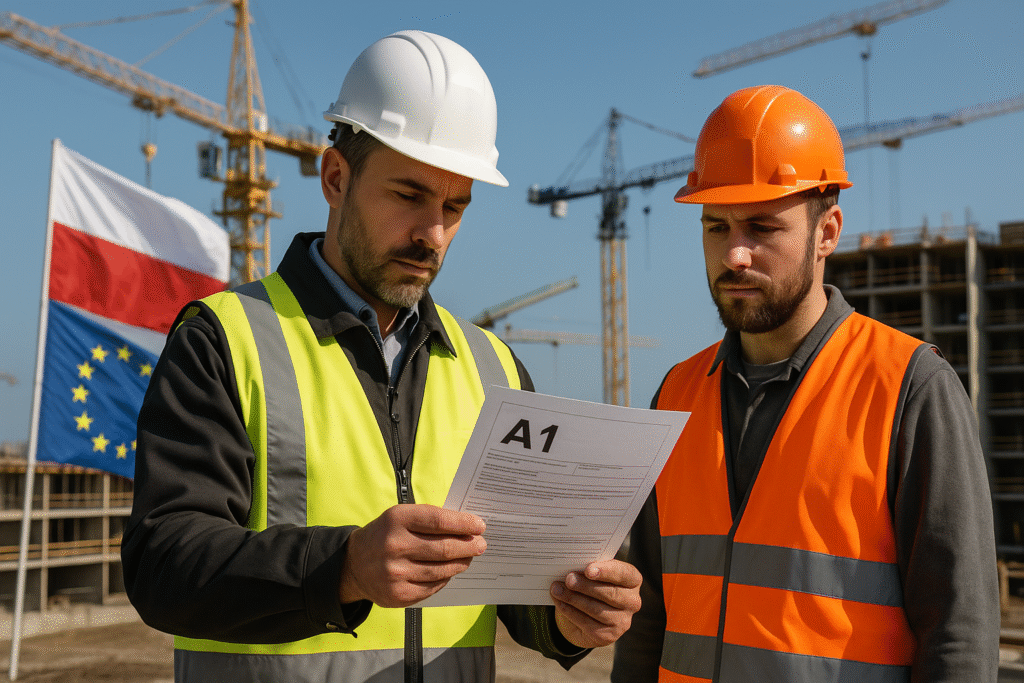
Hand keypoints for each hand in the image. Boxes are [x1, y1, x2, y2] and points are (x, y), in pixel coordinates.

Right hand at [340, 504, 485, 607]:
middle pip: (444, 548)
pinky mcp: (397, 595)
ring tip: (469, 557)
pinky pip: (432, 587)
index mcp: (396, 519)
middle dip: (468, 546)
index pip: (438, 521)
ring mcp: (395, 573)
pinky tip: (450, 571)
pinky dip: (445, 578)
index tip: (480, 525)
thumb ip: (430, 520)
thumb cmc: (386, 535)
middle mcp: (394, 546)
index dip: (463, 523)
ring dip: (461, 563)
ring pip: (441, 570)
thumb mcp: (400, 517)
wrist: (354, 564)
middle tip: (480, 544)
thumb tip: (467, 528)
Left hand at [550, 559, 641, 648]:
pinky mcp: (608, 636)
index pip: (625, 573)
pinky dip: (570, 611)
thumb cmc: (591, 585)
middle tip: (569, 579)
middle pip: (610, 593)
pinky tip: (560, 602)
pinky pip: (587, 623)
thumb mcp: (593, 574)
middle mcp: (632, 602)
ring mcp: (622, 621)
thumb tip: (573, 569)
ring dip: (574, 598)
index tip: (588, 569)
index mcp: (632, 580)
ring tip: (557, 589)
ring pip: (596, 609)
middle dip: (586, 586)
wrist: (586, 614)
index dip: (607, 571)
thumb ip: (588, 569)